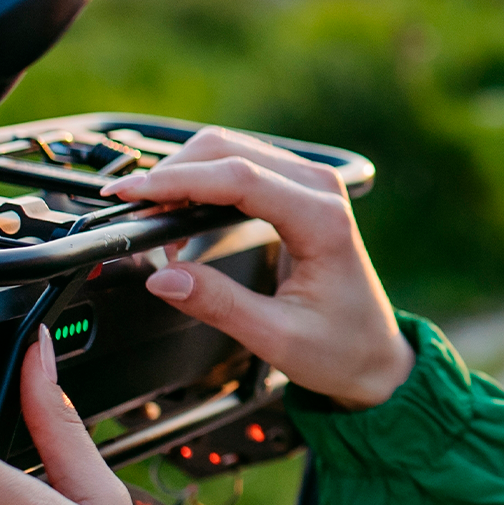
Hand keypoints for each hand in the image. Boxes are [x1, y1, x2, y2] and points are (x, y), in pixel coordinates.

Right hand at [103, 126, 412, 408]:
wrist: (375, 354)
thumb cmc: (340, 348)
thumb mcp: (277, 338)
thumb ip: (219, 305)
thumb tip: (161, 277)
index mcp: (322, 220)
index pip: (238, 179)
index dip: (177, 181)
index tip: (130, 196)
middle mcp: (319, 189)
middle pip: (228, 150)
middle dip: (171, 173)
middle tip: (128, 209)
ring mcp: (310, 185)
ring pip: (230, 150)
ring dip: (182, 173)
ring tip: (148, 214)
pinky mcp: (296, 191)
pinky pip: (239, 166)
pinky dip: (200, 180)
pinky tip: (176, 210)